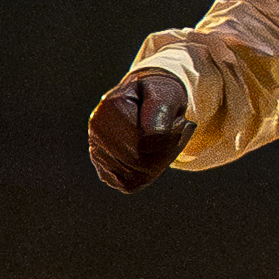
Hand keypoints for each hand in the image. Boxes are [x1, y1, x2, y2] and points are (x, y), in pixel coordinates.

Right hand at [86, 69, 192, 192]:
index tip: (180, 122)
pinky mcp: (102, 165)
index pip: (149, 142)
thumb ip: (161, 112)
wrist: (149, 97)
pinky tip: (149, 155)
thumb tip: (148, 142)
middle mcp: (98, 128)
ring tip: (160, 142)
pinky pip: (129, 184)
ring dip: (157, 164)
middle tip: (174, 133)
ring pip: (136, 177)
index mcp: (113, 106)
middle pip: (141, 162)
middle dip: (166, 152)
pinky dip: (146, 175)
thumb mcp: (168, 94)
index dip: (173, 138)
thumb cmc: (161, 94)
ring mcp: (97, 148)